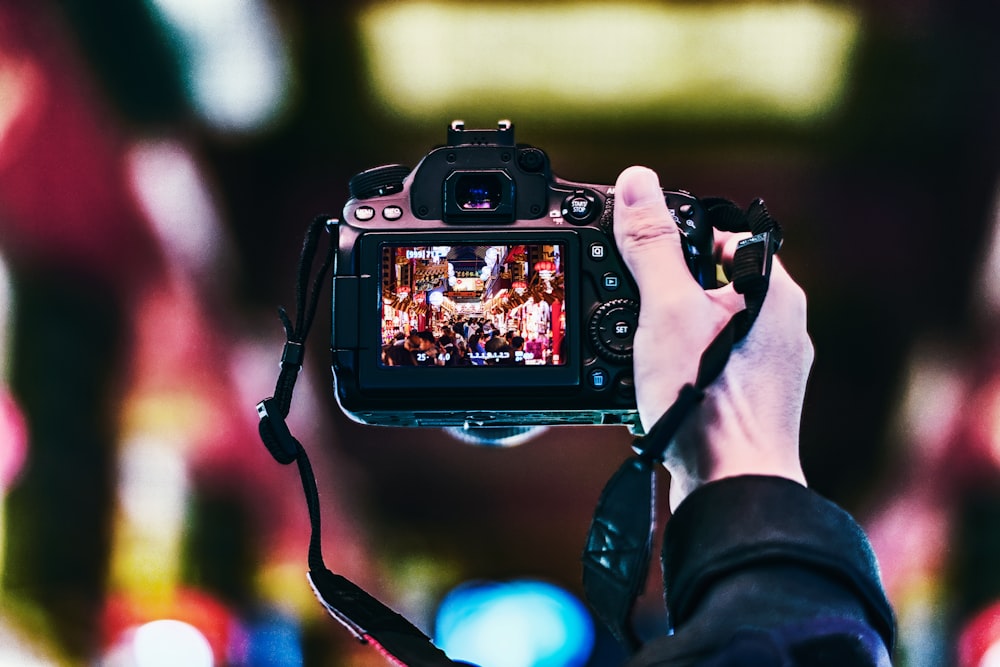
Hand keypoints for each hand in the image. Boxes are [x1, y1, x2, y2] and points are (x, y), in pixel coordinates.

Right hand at [613, 166, 811, 509]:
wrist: (731, 490)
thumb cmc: (710, 403)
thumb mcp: (669, 310)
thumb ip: (654, 245)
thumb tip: (638, 183)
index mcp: (773, 292)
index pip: (728, 236)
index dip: (682, 236)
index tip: (646, 249)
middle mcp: (781, 327)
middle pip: (716, 282)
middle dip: (672, 288)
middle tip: (636, 303)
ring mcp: (770, 369)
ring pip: (712, 326)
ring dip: (674, 329)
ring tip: (644, 349)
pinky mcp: (753, 402)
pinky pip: (712, 364)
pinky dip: (683, 365)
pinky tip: (659, 384)